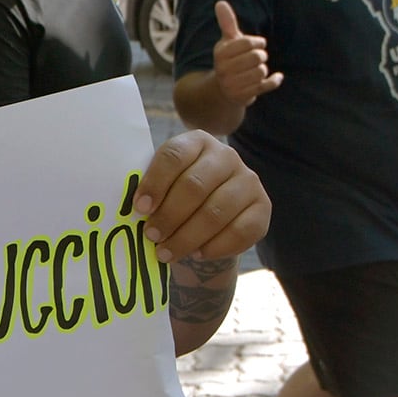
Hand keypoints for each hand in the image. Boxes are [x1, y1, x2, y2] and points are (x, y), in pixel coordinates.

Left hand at [133, 130, 269, 263]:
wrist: (205, 218)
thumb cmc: (173, 197)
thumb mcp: (159, 186)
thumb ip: (147, 192)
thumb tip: (134, 211)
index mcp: (195, 142)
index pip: (173, 156)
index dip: (155, 183)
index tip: (139, 209)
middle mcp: (226, 156)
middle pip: (194, 186)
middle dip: (169, 216)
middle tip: (151, 236)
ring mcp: (248, 180)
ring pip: (216, 212)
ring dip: (187, 237)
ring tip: (166, 253)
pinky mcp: (263, 206)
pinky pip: (240, 231)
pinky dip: (215, 247)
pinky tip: (197, 254)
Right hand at [212, 1, 280, 106]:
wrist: (221, 91)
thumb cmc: (229, 61)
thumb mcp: (227, 42)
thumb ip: (227, 23)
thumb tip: (220, 2)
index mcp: (220, 53)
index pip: (248, 43)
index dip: (257, 42)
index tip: (257, 44)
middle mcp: (223, 69)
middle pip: (257, 57)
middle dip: (261, 57)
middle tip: (256, 59)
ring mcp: (232, 84)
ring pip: (262, 71)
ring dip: (263, 70)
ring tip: (256, 71)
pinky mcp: (242, 96)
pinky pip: (265, 86)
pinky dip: (274, 81)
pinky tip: (277, 77)